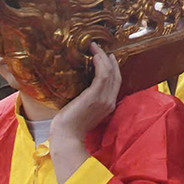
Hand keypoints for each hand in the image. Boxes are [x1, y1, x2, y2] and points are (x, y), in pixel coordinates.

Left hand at [51, 45, 119, 182]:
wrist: (66, 137)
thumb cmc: (71, 126)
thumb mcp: (85, 111)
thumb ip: (90, 100)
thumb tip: (84, 88)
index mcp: (109, 105)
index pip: (116, 82)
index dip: (114, 68)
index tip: (107, 57)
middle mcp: (109, 101)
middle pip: (116, 75)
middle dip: (109, 59)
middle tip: (101, 48)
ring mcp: (103, 99)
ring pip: (110, 72)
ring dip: (103, 57)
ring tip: (95, 47)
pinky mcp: (94, 96)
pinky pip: (102, 75)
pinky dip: (100, 63)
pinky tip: (94, 56)